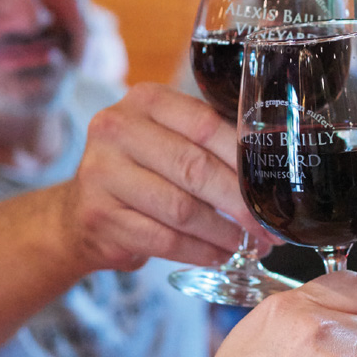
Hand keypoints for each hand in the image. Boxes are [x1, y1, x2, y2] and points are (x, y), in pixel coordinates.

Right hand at [60, 83, 274, 270]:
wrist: (81, 210)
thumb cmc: (143, 171)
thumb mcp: (170, 139)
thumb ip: (213, 142)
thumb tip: (275, 171)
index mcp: (145, 100)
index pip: (206, 125)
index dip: (245, 162)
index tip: (273, 189)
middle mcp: (116, 129)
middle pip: (195, 168)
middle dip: (239, 204)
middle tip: (267, 227)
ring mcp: (102, 173)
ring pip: (181, 209)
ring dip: (222, 232)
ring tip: (246, 245)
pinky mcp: (99, 216)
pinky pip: (163, 239)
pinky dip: (199, 251)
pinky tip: (218, 255)